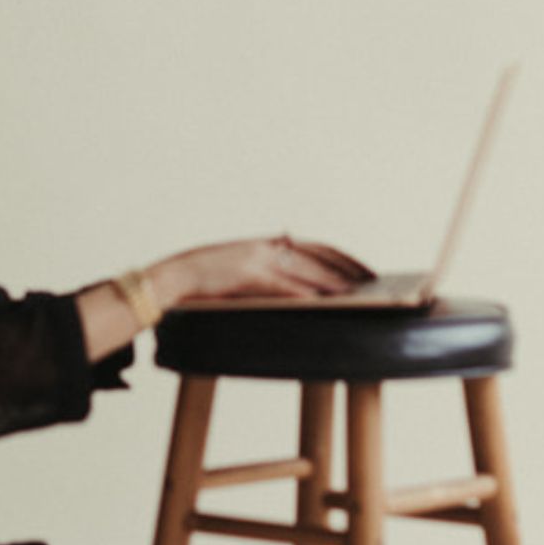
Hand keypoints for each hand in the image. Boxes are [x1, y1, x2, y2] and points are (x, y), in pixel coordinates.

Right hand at [155, 235, 374, 302]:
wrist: (170, 279)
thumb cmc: (201, 282)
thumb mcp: (235, 270)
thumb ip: (263, 272)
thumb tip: (295, 289)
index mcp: (263, 244)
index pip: (313, 245)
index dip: (342, 256)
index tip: (363, 269)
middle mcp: (265, 247)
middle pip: (318, 254)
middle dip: (348, 267)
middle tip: (373, 280)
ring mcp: (256, 259)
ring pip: (306, 268)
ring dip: (334, 280)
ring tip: (357, 293)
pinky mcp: (247, 276)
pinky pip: (284, 285)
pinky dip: (306, 292)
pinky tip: (323, 301)